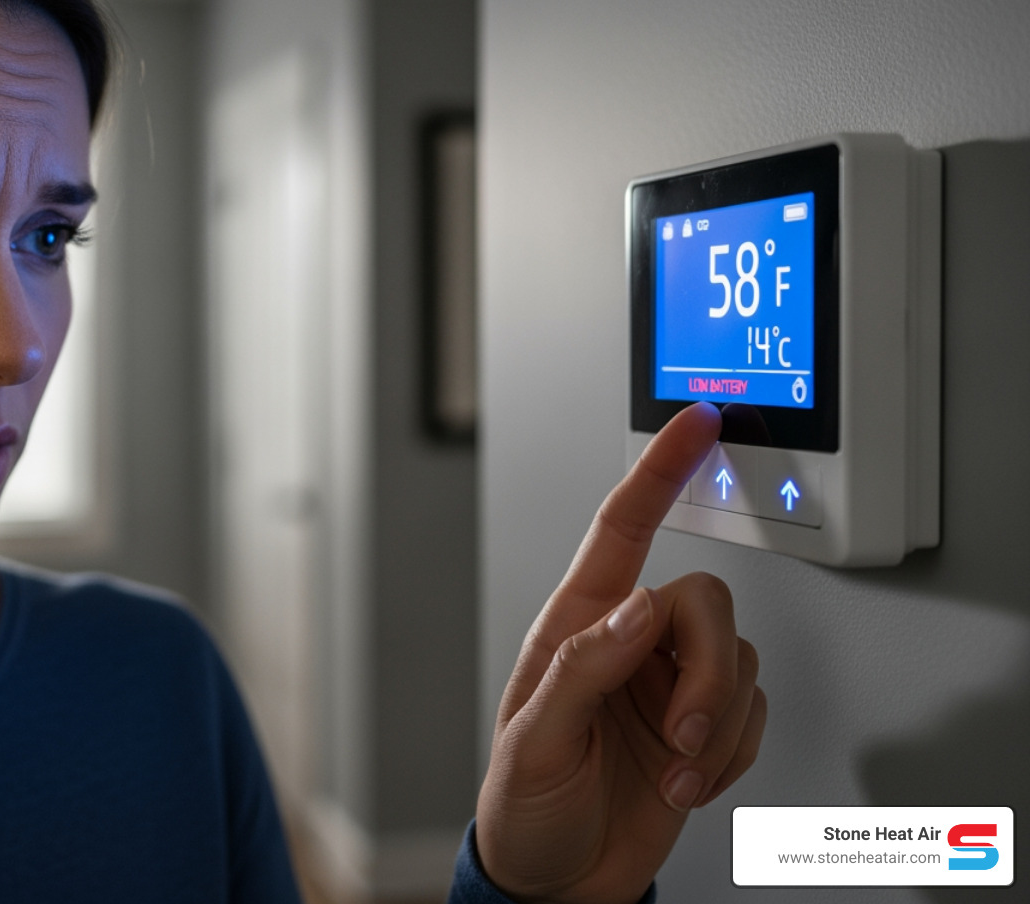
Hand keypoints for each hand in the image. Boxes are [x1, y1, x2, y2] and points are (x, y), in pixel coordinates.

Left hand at [475, 402, 765, 903]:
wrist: (559, 878)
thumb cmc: (526, 806)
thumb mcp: (534, 741)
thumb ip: (583, 668)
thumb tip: (638, 608)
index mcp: (577, 626)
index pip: (622, 528)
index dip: (660, 471)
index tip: (695, 420)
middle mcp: (629, 643)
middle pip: (707, 601)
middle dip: (706, 671)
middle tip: (680, 734)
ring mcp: (670, 684)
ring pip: (738, 660)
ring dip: (717, 725)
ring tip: (672, 772)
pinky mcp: (704, 726)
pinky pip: (753, 712)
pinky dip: (731, 755)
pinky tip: (684, 783)